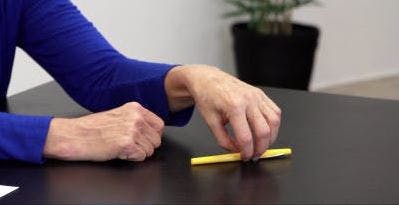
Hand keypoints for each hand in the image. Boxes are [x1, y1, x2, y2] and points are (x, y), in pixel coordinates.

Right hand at [43, 102, 163, 160]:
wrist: (74, 135)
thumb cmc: (92, 128)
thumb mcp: (118, 115)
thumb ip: (136, 119)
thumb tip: (152, 130)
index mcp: (135, 108)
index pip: (159, 125)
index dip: (152, 135)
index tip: (142, 139)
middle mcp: (136, 118)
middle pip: (156, 140)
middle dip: (145, 146)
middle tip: (129, 145)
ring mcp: (132, 130)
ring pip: (150, 150)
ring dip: (138, 152)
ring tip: (121, 147)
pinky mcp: (126, 144)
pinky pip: (141, 157)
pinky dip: (131, 157)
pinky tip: (118, 151)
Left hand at [165, 65, 280, 160]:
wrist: (208, 79)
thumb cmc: (207, 98)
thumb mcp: (210, 122)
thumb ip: (223, 140)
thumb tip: (236, 151)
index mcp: (234, 106)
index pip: (246, 137)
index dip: (247, 151)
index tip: (245, 157)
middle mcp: (248, 100)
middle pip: (263, 131)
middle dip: (261, 148)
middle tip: (254, 155)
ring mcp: (257, 96)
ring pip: (274, 122)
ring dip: (270, 138)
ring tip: (261, 145)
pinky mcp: (261, 94)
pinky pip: (275, 112)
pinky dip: (273, 125)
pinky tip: (265, 131)